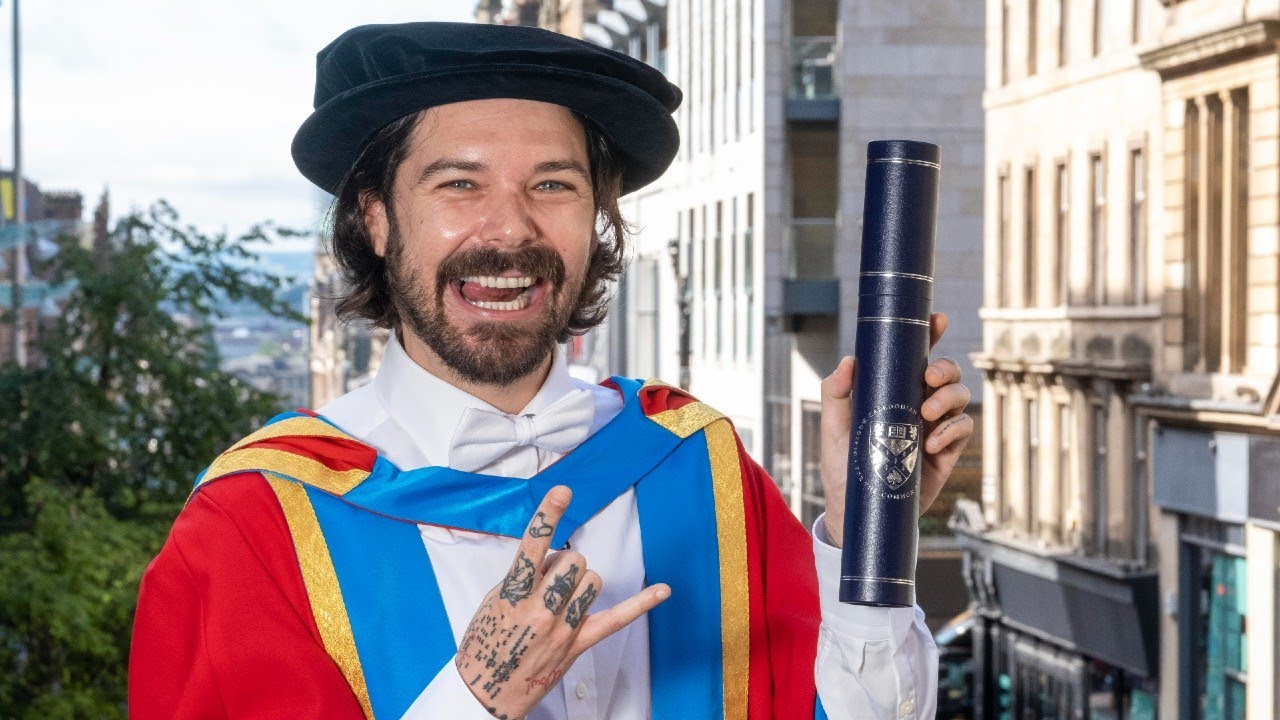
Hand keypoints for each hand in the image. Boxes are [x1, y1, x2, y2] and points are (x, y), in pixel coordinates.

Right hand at [454, 486, 670, 718]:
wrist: (486, 692)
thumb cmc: (486, 642)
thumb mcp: (493, 601)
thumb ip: (522, 576)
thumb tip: (552, 558)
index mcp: (513, 593)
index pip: (532, 545)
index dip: (548, 516)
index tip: (563, 491)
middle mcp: (540, 608)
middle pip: (573, 560)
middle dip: (565, 562)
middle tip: (548, 581)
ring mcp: (563, 628)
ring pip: (593, 581)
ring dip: (580, 581)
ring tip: (562, 597)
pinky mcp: (579, 644)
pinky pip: (617, 619)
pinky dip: (642, 603)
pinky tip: (663, 590)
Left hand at [819, 312, 973, 546]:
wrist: (855, 512)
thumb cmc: (842, 465)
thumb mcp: (832, 428)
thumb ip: (836, 394)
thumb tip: (849, 362)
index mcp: (894, 391)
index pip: (916, 356)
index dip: (931, 334)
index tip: (936, 319)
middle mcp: (918, 404)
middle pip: (947, 373)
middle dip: (945, 369)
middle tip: (928, 378)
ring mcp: (934, 427)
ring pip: (961, 398)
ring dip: (949, 399)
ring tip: (926, 414)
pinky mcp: (945, 454)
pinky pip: (963, 431)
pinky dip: (952, 430)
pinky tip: (931, 442)